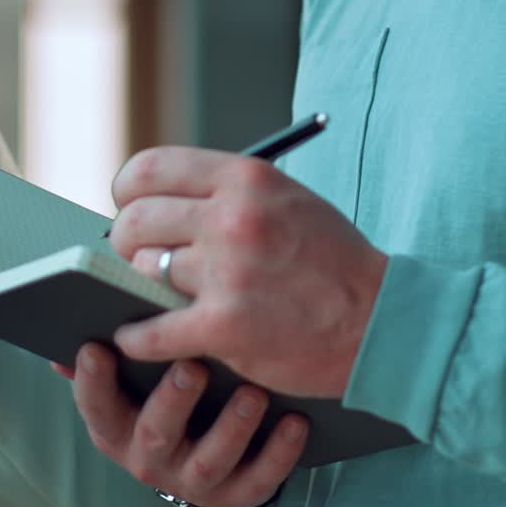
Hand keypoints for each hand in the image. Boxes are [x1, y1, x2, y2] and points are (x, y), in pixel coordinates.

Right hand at [59, 343, 307, 506]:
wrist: (205, 454)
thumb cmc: (163, 393)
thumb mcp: (132, 377)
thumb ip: (109, 350)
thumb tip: (65, 334)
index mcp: (118, 426)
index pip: (96, 407)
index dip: (92, 382)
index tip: (97, 347)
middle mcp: (150, 457)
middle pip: (155, 434)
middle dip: (172, 400)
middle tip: (193, 365)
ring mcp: (194, 479)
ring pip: (210, 460)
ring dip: (232, 427)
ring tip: (253, 393)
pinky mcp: (237, 492)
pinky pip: (260, 480)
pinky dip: (279, 453)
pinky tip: (295, 422)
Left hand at [109, 147, 388, 398]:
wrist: (379, 319)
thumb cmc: (328, 259)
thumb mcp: (283, 198)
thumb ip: (223, 192)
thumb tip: (153, 200)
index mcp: (246, 178)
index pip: (150, 169)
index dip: (128, 190)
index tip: (128, 205)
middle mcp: (233, 217)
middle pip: (136, 219)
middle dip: (126, 241)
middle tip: (137, 255)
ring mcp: (228, 272)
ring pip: (143, 271)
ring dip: (144, 287)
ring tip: (159, 294)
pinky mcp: (225, 327)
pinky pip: (151, 330)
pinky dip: (138, 337)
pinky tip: (139, 336)